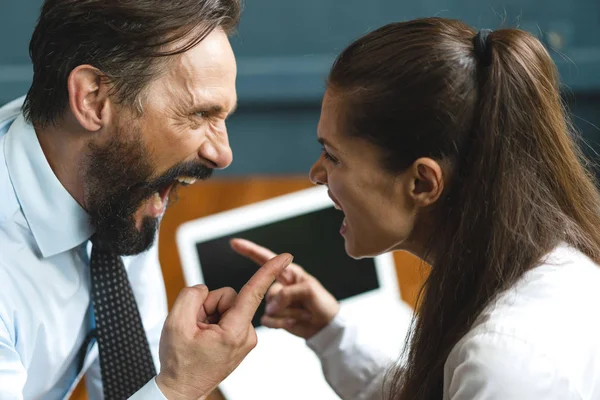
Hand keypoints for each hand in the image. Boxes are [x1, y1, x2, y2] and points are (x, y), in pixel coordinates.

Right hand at [156, 252, 293, 399]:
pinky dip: (213, 322)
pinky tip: (204, 337)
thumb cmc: (180, 363)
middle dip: (208, 305)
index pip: (254, 292)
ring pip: (226, 306)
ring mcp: (245, 338)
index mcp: (235, 332)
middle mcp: (246, 335)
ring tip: (198, 336)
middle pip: (229, 296)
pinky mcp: (241, 339)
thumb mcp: (176, 323)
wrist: (182, 390)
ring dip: (208, 315)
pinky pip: (226, 316)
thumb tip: (204, 290)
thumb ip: (192, 295)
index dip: (270, 271)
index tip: (286, 257)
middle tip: (194, 328)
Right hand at [230, 238, 339, 339]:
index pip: (265, 259)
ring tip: (303, 313)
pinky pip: (268, 320)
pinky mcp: (274, 317)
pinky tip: (294, 322)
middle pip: (266, 290)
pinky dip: (281, 323)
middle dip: (284, 301)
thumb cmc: (322, 303)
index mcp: (288, 273)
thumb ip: (287, 293)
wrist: (326, 326)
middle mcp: (279, 285)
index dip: (249, 250)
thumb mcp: (309, 290)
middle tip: (303, 306)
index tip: (234, 243)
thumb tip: (270, 306)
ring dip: (287, 313)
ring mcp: (275, 302)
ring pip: (269, 307)